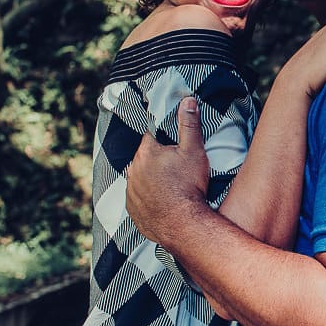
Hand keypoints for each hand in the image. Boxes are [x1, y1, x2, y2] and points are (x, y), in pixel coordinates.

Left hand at [126, 96, 212, 249]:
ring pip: (140, 179)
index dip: (163, 140)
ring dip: (151, 180)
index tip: (173, 147)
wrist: (183, 225)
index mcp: (146, 152)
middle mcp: (133, 170)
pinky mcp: (132, 210)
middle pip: (145, 158)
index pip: (151, 137)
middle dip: (157, 160)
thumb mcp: (194, 151)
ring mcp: (131, 191)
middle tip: (176, 169)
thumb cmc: (189, 186)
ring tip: (171, 187)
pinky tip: (163, 202)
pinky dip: (148, 199)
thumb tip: (188, 100)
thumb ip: (189, 125)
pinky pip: (138, 199)